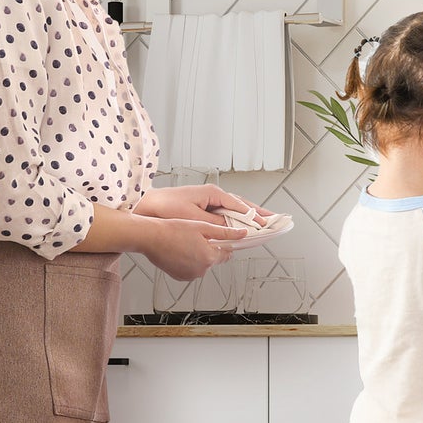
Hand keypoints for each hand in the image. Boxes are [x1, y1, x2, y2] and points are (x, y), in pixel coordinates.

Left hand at [135, 183, 272, 226]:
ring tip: (262, 222)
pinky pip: (224, 213)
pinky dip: (235, 219)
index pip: (240, 205)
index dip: (255, 216)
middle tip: (274, 219)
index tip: (267, 223)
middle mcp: (213, 195)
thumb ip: (216, 223)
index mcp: (213, 193)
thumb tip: (233, 229)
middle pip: (241, 204)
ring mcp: (208, 201)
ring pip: (234, 208)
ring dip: (248, 216)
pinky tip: (240, 226)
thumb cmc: (167, 208)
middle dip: (258, 212)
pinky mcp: (203, 207)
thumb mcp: (195, 218)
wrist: (147, 207)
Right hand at [139, 217, 245, 280]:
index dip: (223, 244)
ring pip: (202, 264)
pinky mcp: (180, 277)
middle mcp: (201, 270)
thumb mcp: (202, 227)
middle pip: (213, 259)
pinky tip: (180, 250)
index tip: (218, 238)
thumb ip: (225, 232)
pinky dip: (188, 261)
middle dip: (209, 249)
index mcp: (209, 258)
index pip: (226, 253)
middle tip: (196, 237)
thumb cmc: (172, 230)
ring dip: (198, 255)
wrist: (151, 238)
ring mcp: (190, 275)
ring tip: (186, 243)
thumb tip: (242, 234)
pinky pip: (191, 269)